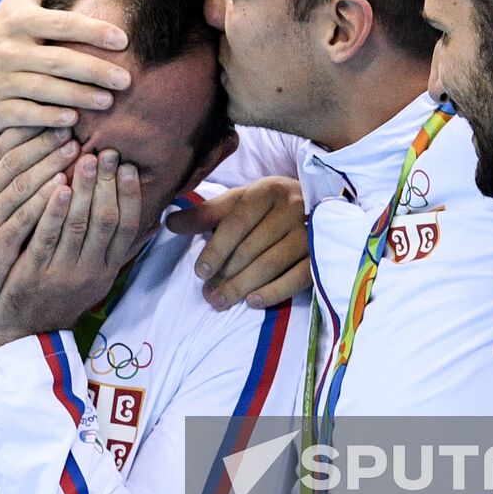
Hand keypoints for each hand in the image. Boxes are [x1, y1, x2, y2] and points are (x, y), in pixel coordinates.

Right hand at [0, 0, 131, 128]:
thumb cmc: (11, 22)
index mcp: (18, 19)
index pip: (61, 24)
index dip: (93, 31)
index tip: (123, 40)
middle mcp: (7, 50)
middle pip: (58, 61)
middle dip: (95, 71)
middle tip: (125, 79)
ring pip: (45, 90)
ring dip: (80, 97)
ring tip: (109, 101)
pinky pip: (26, 115)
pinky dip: (51, 119)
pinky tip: (75, 120)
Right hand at [0, 127, 78, 363]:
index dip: (28, 129)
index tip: (55, 114)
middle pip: (11, 160)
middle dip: (42, 140)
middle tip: (71, 124)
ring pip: (19, 184)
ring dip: (49, 164)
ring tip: (76, 149)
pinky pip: (24, 217)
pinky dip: (45, 199)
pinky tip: (65, 186)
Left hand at [0, 149, 142, 350]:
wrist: (24, 334)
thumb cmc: (62, 297)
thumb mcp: (98, 279)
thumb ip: (123, 251)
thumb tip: (154, 225)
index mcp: (107, 269)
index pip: (126, 227)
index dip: (129, 195)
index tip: (128, 167)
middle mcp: (90, 271)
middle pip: (106, 221)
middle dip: (108, 184)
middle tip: (108, 152)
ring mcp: (62, 273)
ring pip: (79, 225)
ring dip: (83, 189)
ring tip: (84, 159)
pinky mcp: (34, 273)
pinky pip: (47, 237)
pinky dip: (54, 210)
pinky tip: (57, 185)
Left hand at [164, 176, 309, 309]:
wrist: (317, 203)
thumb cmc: (268, 205)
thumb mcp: (238, 202)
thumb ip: (205, 214)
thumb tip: (170, 223)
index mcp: (267, 191)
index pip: (236, 223)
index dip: (216, 249)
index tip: (200, 272)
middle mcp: (292, 207)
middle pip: (252, 247)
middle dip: (226, 274)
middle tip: (208, 295)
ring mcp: (310, 231)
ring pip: (272, 263)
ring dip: (243, 286)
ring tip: (221, 301)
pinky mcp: (322, 253)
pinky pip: (297, 277)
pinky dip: (274, 292)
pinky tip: (252, 302)